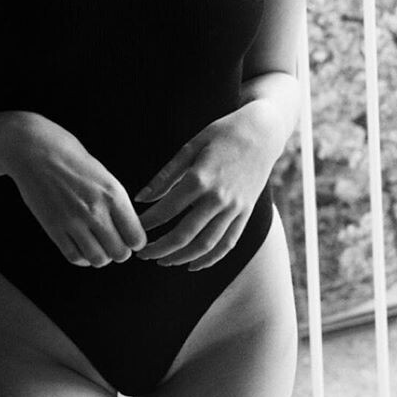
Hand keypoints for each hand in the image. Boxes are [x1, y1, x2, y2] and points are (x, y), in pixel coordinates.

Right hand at [3, 112, 147, 266]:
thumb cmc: (68, 155)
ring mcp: (73, 221)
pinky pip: (74, 256)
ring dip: (100, 256)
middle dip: (119, 252)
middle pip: (120, 253)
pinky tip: (80, 247)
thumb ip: (114, 200)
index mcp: (113, 193)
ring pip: (98, 259)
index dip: (135, 241)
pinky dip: (81, 257)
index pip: (136, 237)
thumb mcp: (102, 173)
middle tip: (112, 243)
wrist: (33, 149)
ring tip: (96, 246)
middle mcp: (96, 210)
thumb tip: (124, 225)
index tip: (129, 238)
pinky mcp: (53, 227)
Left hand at [132, 107, 278, 269]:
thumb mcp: (190, 147)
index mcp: (200, 179)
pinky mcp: (246, 214)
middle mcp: (218, 198)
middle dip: (159, 249)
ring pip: (206, 245)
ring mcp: (235, 209)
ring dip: (181, 258)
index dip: (147, 223)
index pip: (166, 210)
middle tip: (142, 253)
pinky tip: (193, 264)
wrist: (263, 132)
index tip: (134, 228)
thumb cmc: (222, 134)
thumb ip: (165, 176)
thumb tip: (141, 198)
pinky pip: (228, 243)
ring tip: (163, 261)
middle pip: (184, 235)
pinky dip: (210, 259)